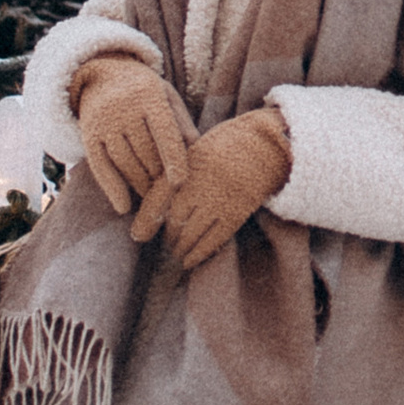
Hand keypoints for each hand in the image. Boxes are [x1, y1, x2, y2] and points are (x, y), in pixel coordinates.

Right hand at [77, 62, 194, 217]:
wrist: (101, 74)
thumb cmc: (144, 91)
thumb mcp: (166, 96)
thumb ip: (181, 122)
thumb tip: (196, 150)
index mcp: (149, 95)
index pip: (164, 132)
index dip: (173, 159)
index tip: (179, 183)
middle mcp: (123, 107)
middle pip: (145, 152)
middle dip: (159, 175)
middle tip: (170, 193)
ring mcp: (103, 121)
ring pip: (125, 162)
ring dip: (140, 184)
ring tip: (153, 197)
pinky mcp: (88, 134)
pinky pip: (100, 166)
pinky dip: (112, 188)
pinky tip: (124, 207)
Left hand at [132, 108, 291, 274]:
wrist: (266, 143)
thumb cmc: (227, 144)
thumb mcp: (198, 148)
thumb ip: (178, 171)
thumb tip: (157, 200)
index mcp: (189, 162)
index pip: (160, 196)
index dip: (147, 218)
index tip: (137, 235)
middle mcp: (202, 182)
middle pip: (174, 218)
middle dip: (166, 236)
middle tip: (160, 245)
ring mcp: (220, 199)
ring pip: (192, 233)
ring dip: (179, 248)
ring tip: (175, 253)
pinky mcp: (237, 212)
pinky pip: (214, 239)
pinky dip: (199, 253)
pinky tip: (189, 261)